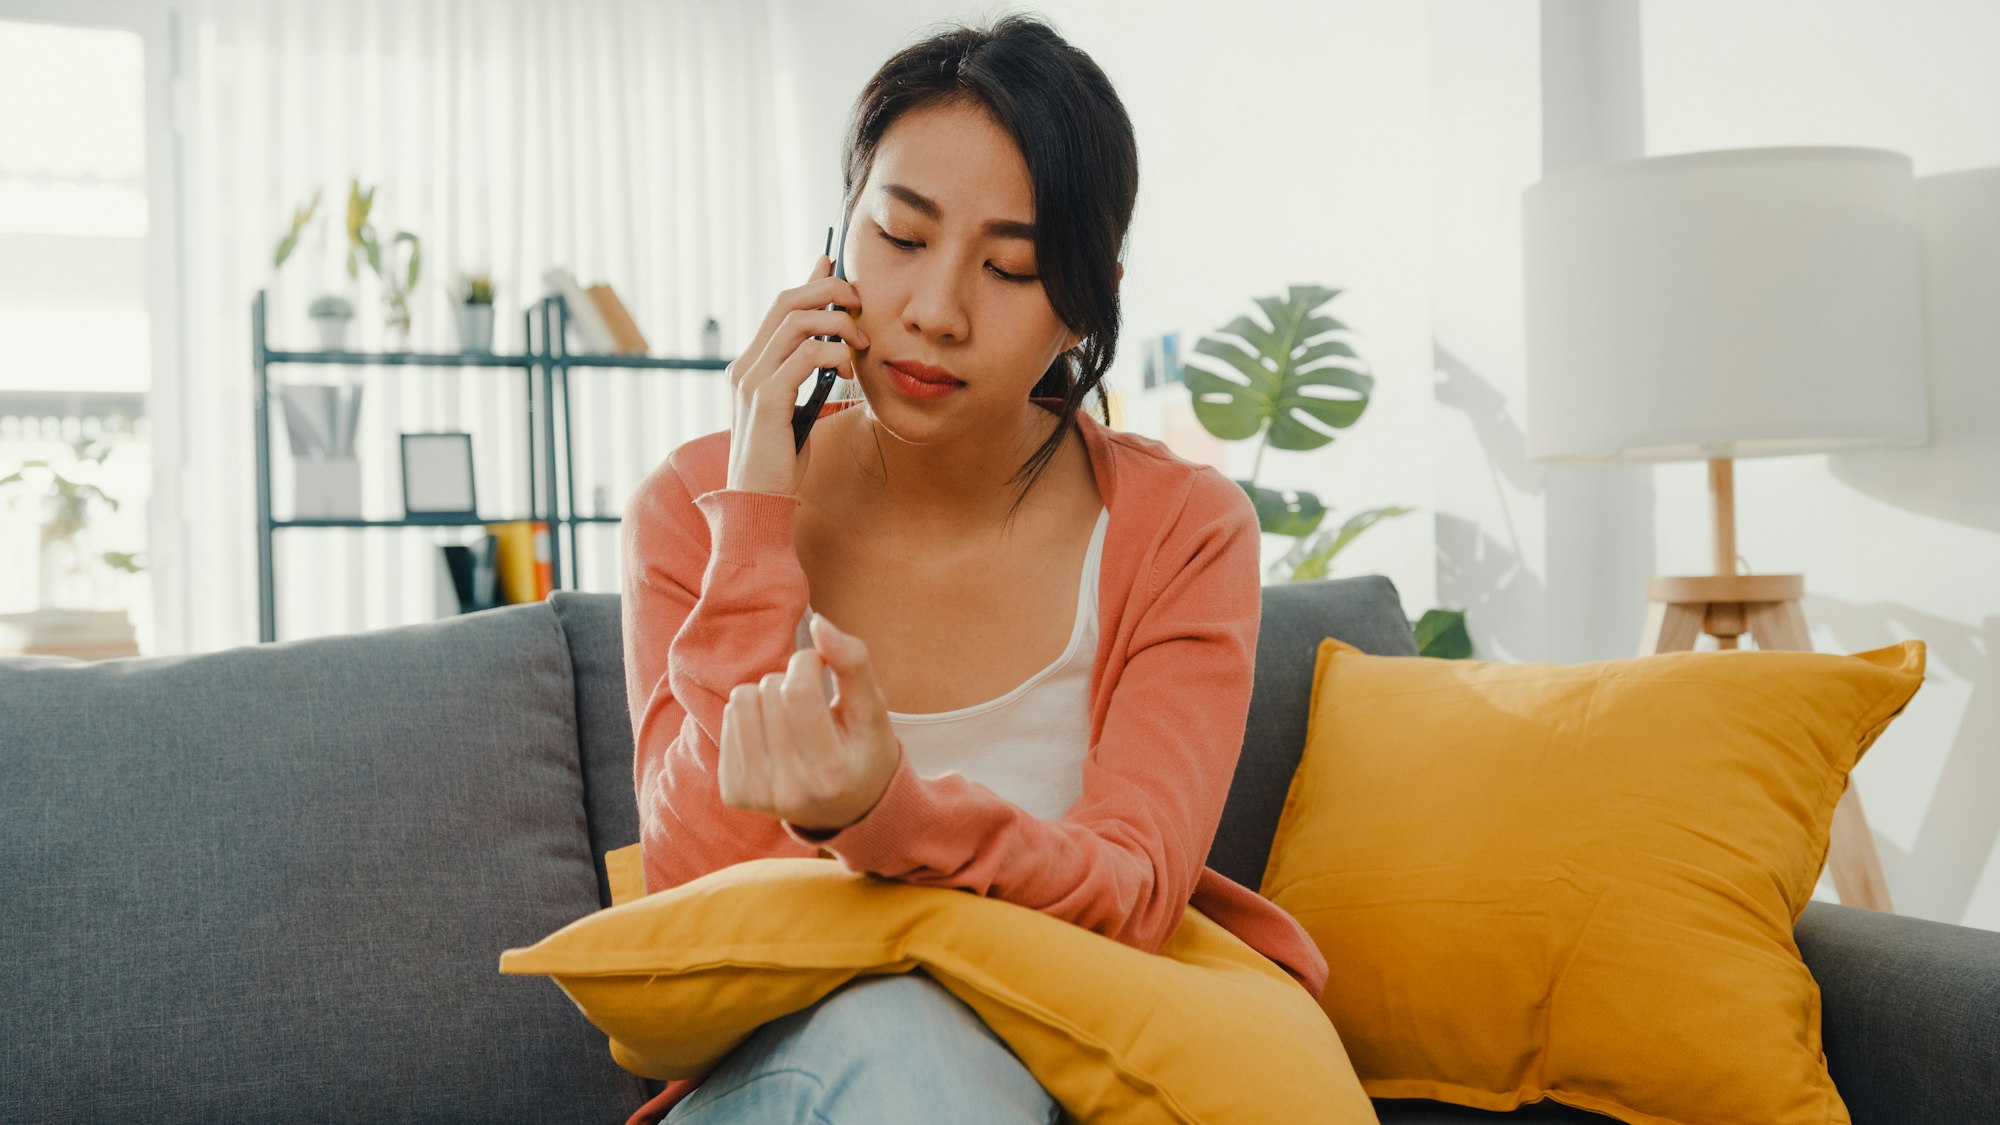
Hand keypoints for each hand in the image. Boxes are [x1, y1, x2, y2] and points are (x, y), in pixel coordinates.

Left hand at [718, 615, 899, 832]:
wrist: (846, 809)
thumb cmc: (863, 750)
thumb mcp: (873, 709)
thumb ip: (853, 662)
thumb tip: (818, 622)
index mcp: (830, 773)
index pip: (798, 692)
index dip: (807, 662)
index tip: (820, 666)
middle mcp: (789, 791)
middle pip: (767, 693)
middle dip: (789, 681)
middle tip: (811, 704)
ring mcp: (756, 795)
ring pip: (740, 702)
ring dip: (766, 697)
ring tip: (790, 719)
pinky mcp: (733, 792)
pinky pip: (727, 720)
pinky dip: (751, 718)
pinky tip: (773, 738)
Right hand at [724, 254, 867, 495]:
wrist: (758, 502)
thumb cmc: (781, 461)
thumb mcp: (797, 409)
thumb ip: (806, 377)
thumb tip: (833, 347)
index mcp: (749, 365)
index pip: (780, 305)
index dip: (811, 279)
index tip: (835, 261)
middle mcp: (744, 366)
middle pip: (786, 301)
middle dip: (829, 290)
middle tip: (860, 304)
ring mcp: (751, 381)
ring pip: (797, 322)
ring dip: (837, 324)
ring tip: (859, 345)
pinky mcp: (766, 400)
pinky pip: (805, 356)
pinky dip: (833, 354)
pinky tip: (846, 370)